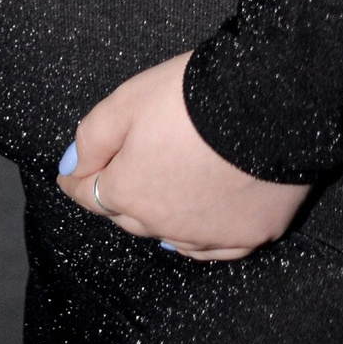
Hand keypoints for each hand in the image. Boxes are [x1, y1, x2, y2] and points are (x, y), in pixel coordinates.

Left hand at [57, 54, 308, 260]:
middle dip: (119, 198)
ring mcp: (209, 235)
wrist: (272, 101)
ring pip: (171, 237)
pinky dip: (203, 238)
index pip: (90, 193)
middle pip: (130, 216)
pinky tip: (201, 228)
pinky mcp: (251, 234)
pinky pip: (216, 248)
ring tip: (160, 203)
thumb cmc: (194, 95)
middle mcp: (164, 225)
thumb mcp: (127, 100)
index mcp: (129, 193)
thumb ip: (91, 137)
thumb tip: (71, 168)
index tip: (70, 176)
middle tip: (118, 177)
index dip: (77, 180)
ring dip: (161, 220)